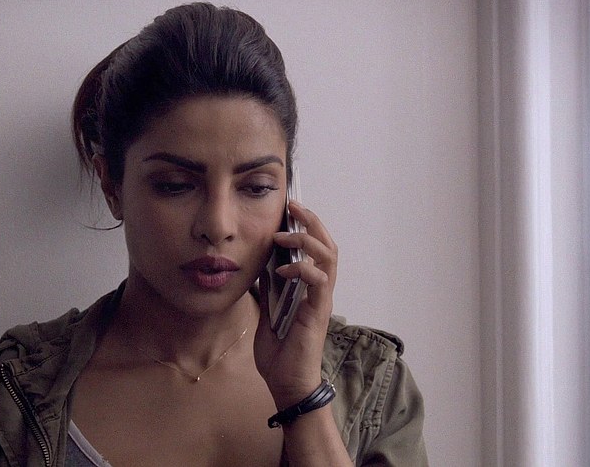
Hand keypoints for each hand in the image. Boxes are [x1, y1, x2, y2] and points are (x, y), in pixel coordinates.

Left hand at [253, 200, 337, 408]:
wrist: (287, 384)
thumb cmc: (280, 354)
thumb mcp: (268, 312)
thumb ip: (269, 289)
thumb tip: (260, 266)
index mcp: (310, 289)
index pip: (316, 248)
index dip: (307, 225)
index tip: (289, 209)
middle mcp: (320, 290)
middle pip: (328, 244)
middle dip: (312, 221)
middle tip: (293, 205)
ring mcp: (321, 300)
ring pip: (328, 256)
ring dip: (306, 239)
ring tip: (283, 234)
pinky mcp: (318, 311)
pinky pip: (318, 280)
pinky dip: (302, 268)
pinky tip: (283, 269)